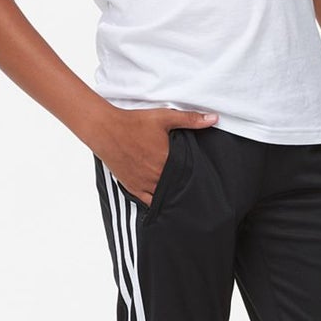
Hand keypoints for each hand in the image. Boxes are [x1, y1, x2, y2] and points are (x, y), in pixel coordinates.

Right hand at [96, 106, 218, 205]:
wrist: (106, 130)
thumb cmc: (134, 123)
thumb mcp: (164, 117)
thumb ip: (190, 120)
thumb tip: (213, 118)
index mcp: (168, 160)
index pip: (190, 174)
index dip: (197, 176)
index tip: (204, 178)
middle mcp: (157, 176)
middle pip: (178, 187)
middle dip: (185, 186)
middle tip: (196, 188)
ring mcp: (144, 184)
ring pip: (165, 197)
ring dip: (172, 195)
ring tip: (181, 195)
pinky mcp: (132, 188)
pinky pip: (148, 202)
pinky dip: (157, 203)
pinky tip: (164, 203)